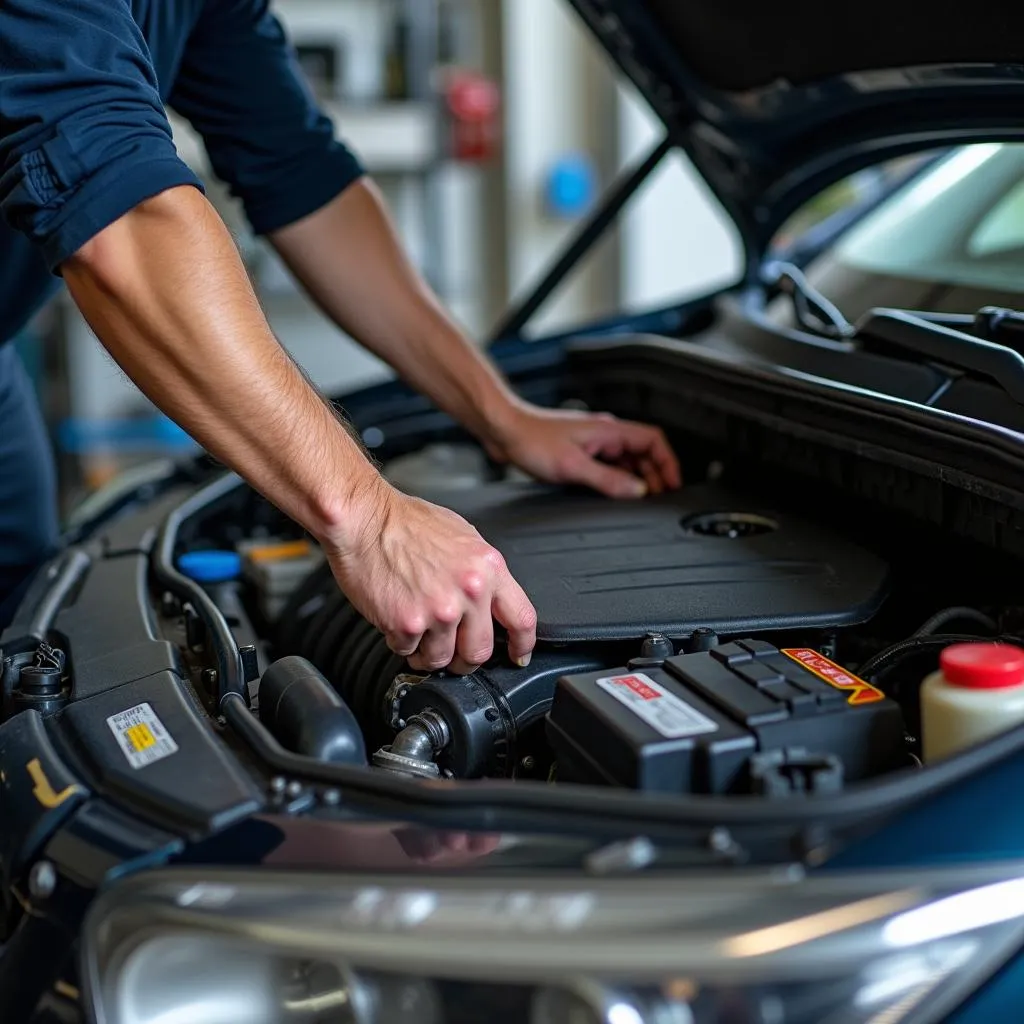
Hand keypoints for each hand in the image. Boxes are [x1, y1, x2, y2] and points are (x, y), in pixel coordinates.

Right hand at [323, 477, 536, 673]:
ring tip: (417, 628)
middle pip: (480, 651)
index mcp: (487, 567)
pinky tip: (395, 617)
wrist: (364, 519)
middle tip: (453, 652)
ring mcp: (439, 610)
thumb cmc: (406, 523)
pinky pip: (409, 651)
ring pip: (442, 659)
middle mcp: (469, 590)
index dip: (522, 645)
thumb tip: (490, 601)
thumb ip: (482, 572)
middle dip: (466, 659)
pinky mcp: (407, 624)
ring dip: (429, 652)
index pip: (521, 618)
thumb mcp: (462, 537)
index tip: (518, 656)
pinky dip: (401, 641)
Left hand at [487, 404, 680, 498]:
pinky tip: (610, 493)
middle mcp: (605, 433)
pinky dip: (616, 479)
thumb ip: (608, 480)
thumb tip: (638, 491)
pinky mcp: (579, 451)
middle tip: (656, 499)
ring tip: (636, 500)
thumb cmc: (531, 439)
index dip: (669, 463)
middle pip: (643, 452)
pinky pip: (607, 465)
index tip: (673, 484)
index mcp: (610, 430)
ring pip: (625, 460)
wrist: (503, 430)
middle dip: (654, 475)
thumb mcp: (574, 466)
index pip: (654, 440)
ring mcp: (592, 442)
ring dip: (634, 478)